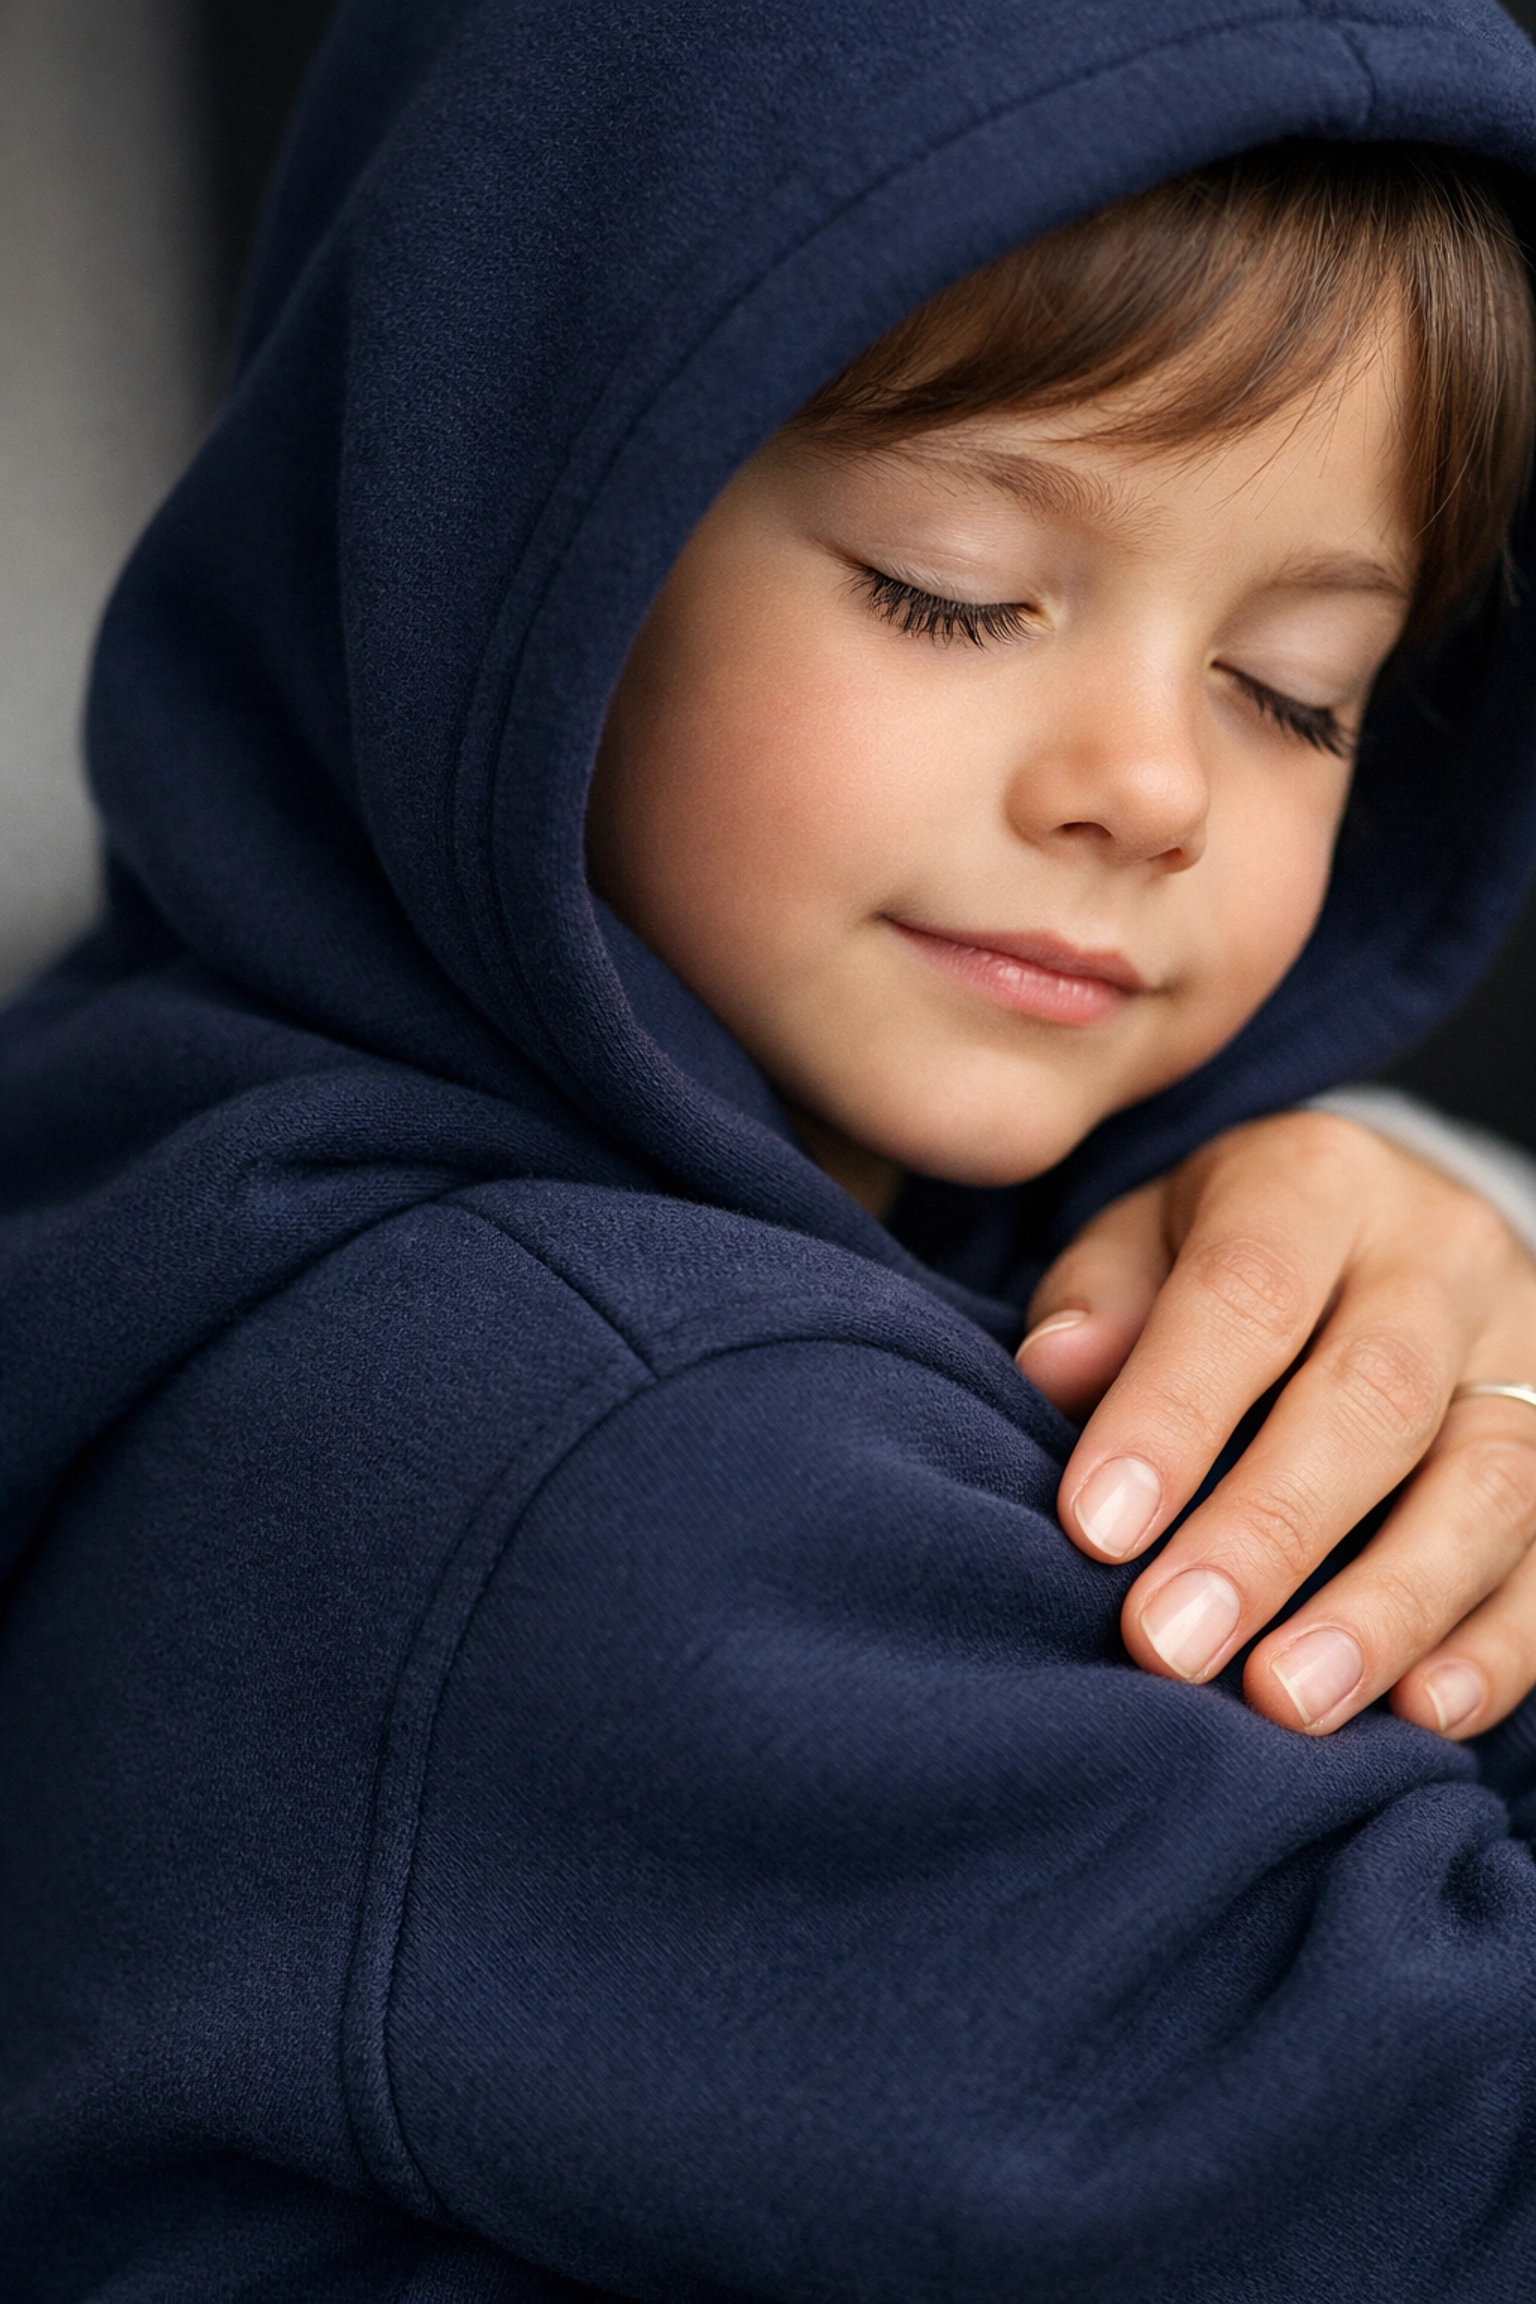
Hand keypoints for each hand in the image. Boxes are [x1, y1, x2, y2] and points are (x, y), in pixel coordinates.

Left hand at [1018, 1110, 1535, 1738]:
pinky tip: (1420, 1711)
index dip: (1172, 1414)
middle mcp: (1442, 1255)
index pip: (1247, 1293)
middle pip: (1374, 1399)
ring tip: (1286, 1699)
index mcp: (1317, 1182)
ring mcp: (1530, 1351)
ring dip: (1385, 1606)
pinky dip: (1497, 1644)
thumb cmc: (1231, 1248)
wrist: (1388, 1221)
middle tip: (1172, 1642)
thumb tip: (1057, 1372)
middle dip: (1267, 1533)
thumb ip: (1102, 1295)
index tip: (1095, 1530)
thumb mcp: (1149, 1231)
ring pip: (1489, 1483)